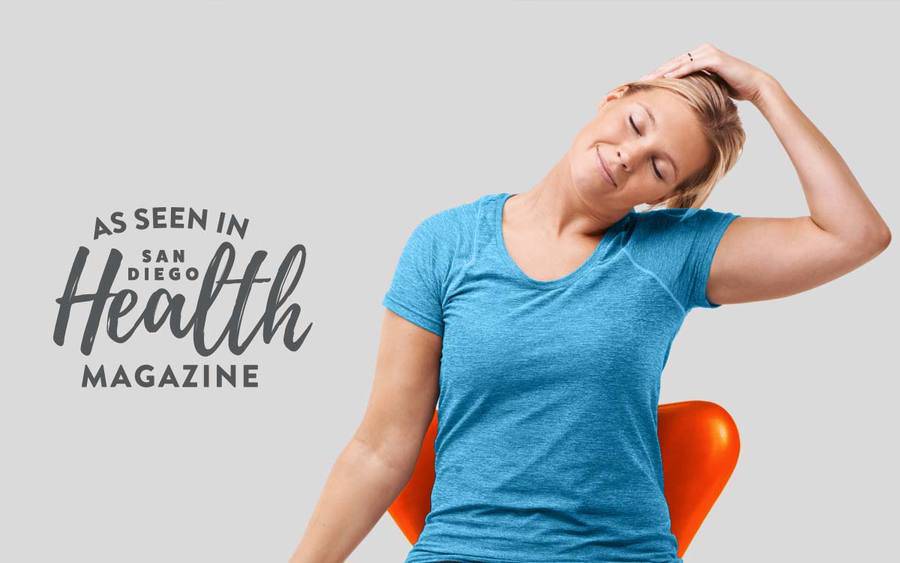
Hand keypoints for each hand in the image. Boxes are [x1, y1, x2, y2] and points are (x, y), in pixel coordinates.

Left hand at [638, 43, 774, 103]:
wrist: (754, 86)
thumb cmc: (733, 89)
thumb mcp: (709, 87)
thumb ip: (695, 86)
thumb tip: (681, 100)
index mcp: (700, 56)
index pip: (675, 65)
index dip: (659, 74)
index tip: (645, 83)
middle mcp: (703, 51)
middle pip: (674, 62)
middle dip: (656, 72)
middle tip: (640, 81)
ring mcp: (708, 53)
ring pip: (680, 62)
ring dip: (663, 71)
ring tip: (648, 79)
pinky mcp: (714, 59)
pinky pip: (692, 66)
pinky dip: (678, 72)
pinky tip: (666, 78)